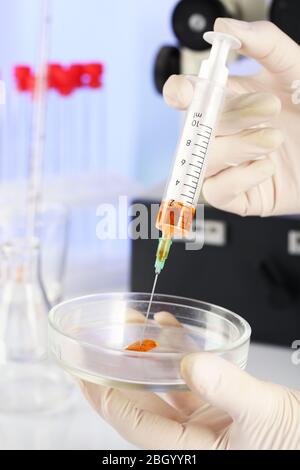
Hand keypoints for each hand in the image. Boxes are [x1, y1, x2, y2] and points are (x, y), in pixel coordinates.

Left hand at [78, 312, 299, 449]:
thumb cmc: (296, 441)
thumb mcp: (263, 413)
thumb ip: (227, 387)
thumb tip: (189, 363)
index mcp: (194, 451)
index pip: (137, 425)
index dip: (107, 400)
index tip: (84, 378)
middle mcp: (192, 436)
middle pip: (142, 403)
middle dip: (118, 373)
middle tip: (93, 350)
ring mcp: (203, 418)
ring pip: (164, 386)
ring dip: (147, 357)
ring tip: (129, 328)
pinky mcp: (216, 402)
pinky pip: (189, 375)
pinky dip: (177, 350)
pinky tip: (167, 328)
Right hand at [163, 19, 299, 216]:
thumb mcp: (295, 70)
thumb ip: (264, 43)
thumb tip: (224, 27)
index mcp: (232, 102)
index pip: (189, 98)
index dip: (179, 94)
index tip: (184, 92)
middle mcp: (226, 134)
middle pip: (195, 129)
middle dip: (229, 116)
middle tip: (270, 106)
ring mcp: (230, 167)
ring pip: (203, 162)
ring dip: (237, 147)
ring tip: (274, 138)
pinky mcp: (238, 197)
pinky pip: (216, 192)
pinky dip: (240, 178)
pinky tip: (268, 166)